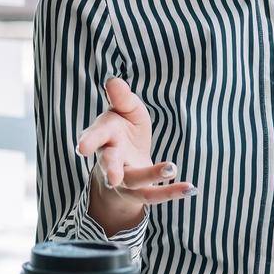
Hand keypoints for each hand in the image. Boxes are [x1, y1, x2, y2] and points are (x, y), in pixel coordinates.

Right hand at [74, 77, 193, 233]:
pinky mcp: (142, 191)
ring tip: (171, 168)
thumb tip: (113, 79)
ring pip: (135, 181)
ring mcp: (126, 178)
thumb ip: (121, 98)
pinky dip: (172, 192)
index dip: (89, 141)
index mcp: (106, 136)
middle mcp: (112, 159)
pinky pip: (155, 194)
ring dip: (151, 175)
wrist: (123, 164)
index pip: (97, 137)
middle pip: (110, 164)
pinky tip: (191, 189)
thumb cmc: (123, 130)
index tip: (82, 147)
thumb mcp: (126, 111)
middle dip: (111, 169)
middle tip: (114, 178)